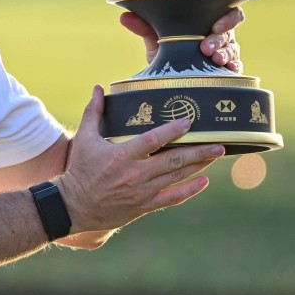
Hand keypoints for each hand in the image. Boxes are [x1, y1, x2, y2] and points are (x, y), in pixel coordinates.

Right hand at [55, 85, 223, 233]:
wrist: (75, 206)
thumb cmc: (79, 169)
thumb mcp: (84, 138)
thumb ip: (93, 112)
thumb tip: (98, 88)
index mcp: (122, 155)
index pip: (154, 140)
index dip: (173, 130)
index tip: (189, 122)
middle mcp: (136, 174)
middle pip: (174, 160)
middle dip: (199, 151)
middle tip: (219, 143)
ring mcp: (142, 192)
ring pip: (177, 177)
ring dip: (199, 166)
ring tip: (215, 155)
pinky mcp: (144, 205)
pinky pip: (172, 198)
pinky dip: (189, 190)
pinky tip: (202, 181)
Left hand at [119, 7, 243, 72]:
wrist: (166, 80)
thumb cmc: (166, 54)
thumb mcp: (155, 41)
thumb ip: (144, 27)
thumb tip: (124, 15)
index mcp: (206, 24)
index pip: (227, 13)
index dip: (227, 17)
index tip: (214, 26)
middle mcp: (219, 37)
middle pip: (230, 32)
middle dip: (220, 40)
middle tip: (205, 49)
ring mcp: (226, 54)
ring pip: (233, 50)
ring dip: (226, 54)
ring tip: (215, 60)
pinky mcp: (226, 73)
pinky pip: (236, 68)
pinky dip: (234, 68)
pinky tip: (230, 71)